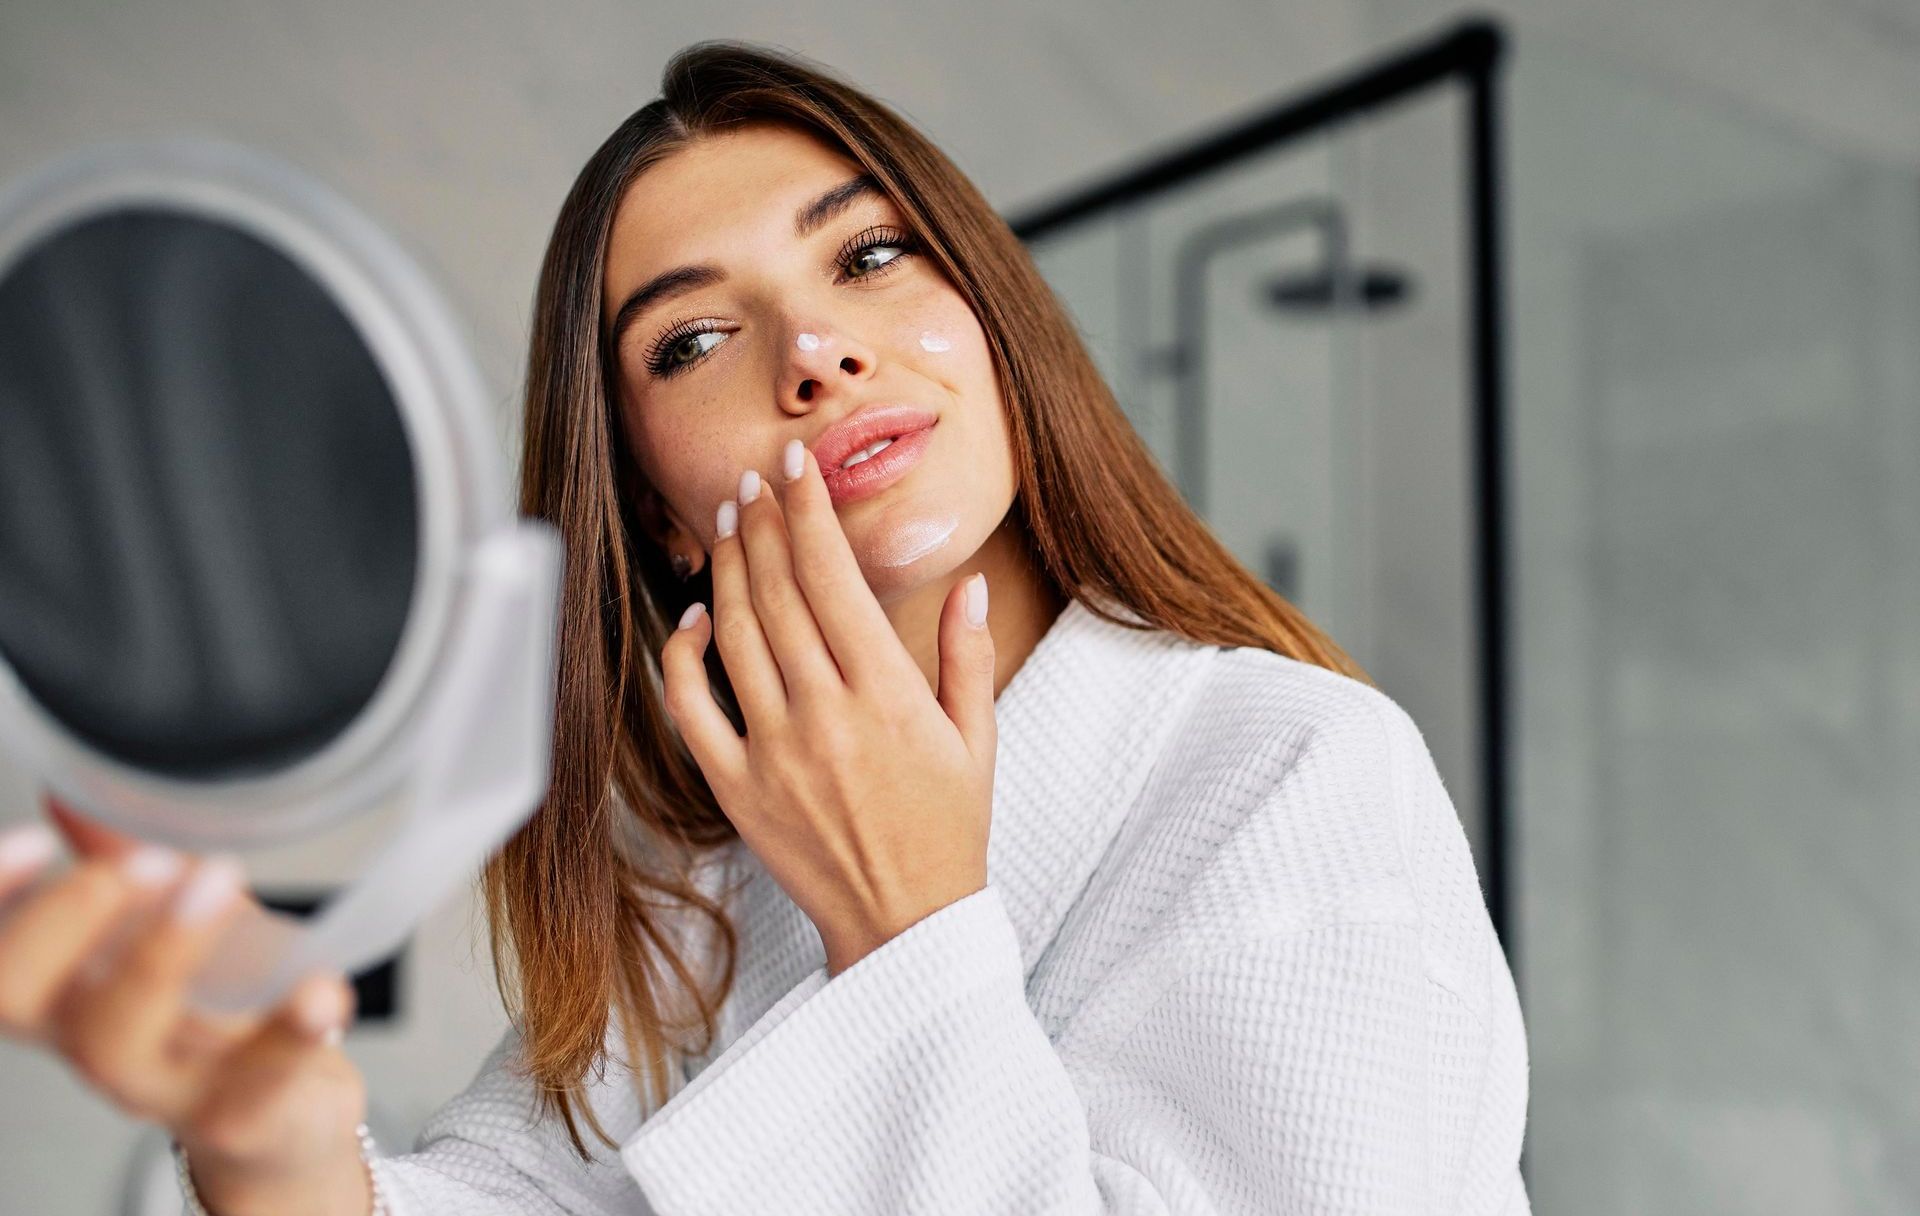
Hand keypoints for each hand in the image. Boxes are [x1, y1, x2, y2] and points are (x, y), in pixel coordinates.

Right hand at [0, 795, 371, 1214]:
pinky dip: (290, 1029)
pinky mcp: (235, 1113)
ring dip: (163, 953)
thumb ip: (126, 860)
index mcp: (68, 994)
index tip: (32, 840)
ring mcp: (160, 1086)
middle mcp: (93, 1042)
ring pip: (118, 1043)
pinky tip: (321, 989)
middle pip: (25, 997)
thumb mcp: (176, 927)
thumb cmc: (218, 1010)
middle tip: (145, 858)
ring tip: (219, 881)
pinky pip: (255, 1079)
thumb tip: (76, 788)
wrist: (283, 1114)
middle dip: (68, 918)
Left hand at [659, 439, 997, 974]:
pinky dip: (685, 656)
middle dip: (761, 521)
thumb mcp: (977, 740)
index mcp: (887, 694)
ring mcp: (773, 750)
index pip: (833, 575)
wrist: (905, 924)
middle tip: (752, 477)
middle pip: (777, 591)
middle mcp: (825, 713)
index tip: (797, 465)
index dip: (808, 509)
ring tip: (726, 521)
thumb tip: (965, 581)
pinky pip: (693, 708)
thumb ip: (967, 656)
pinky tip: (694, 618)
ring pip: (734, 635)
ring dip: (725, 568)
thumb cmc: (947, 830)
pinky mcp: (736, 788)